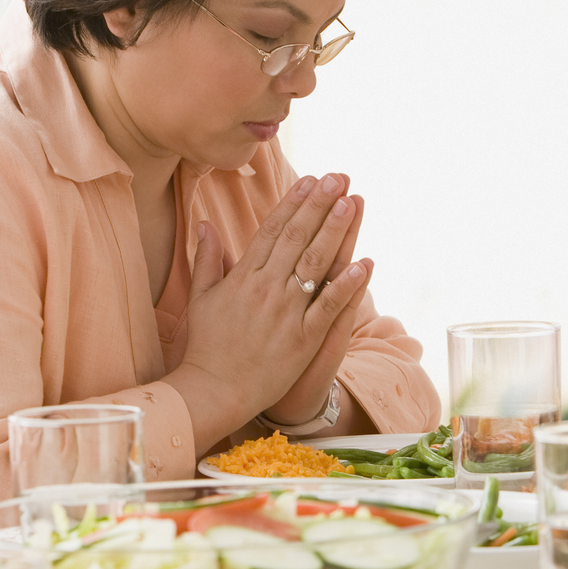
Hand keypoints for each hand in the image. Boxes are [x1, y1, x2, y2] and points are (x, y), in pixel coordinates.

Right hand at [168, 175, 373, 436]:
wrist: (214, 390)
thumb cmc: (206, 346)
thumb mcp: (202, 298)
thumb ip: (207, 259)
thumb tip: (205, 224)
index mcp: (243, 277)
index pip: (272, 230)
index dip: (293, 203)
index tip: (311, 180)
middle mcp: (266, 289)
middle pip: (298, 238)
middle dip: (320, 205)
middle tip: (339, 177)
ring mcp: (286, 313)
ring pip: (315, 265)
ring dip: (335, 232)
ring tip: (352, 202)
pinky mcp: (303, 339)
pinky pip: (329, 307)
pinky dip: (347, 285)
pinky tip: (365, 263)